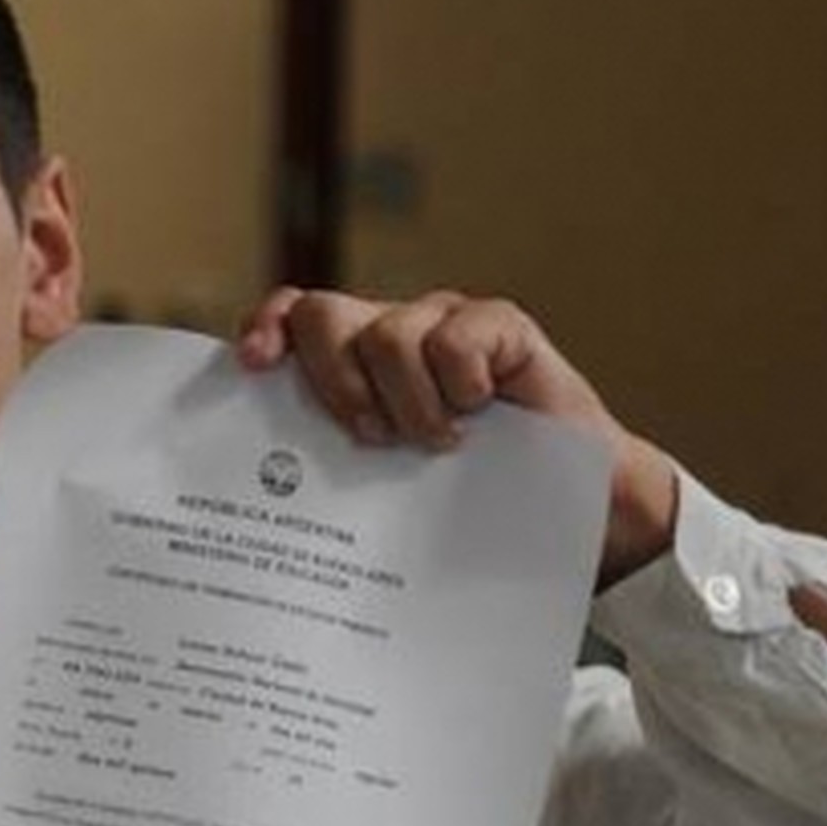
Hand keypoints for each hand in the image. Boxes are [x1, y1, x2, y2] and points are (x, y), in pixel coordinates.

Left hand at [235, 286, 678, 588]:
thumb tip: (259, 497)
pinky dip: (460, 384)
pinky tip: (480, 414)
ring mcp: (444, 323)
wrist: (574, 509)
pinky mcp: (500, 326)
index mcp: (350, 366)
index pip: (290, 320)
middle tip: (369, 439)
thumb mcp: (384, 487)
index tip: (252, 366)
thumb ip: (332, 468)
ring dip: (406, 400)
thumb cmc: (467, 501)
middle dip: (334, 380)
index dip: (266, 329)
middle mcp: (389, 334)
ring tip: (436, 444)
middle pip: (323, 315)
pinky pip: (456, 338)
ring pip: (389, 333)